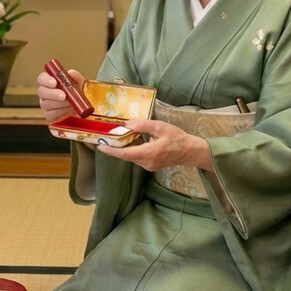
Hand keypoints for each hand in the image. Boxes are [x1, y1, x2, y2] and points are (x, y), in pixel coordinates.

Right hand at [36, 67, 84, 122]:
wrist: (83, 108)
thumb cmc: (79, 93)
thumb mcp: (80, 84)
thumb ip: (76, 77)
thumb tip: (71, 73)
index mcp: (50, 82)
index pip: (42, 78)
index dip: (46, 80)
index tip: (54, 82)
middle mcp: (45, 93)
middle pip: (41, 91)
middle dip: (52, 94)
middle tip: (63, 96)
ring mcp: (45, 104)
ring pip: (46, 104)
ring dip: (60, 104)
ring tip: (71, 103)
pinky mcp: (49, 115)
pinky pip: (50, 115)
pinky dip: (61, 112)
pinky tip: (69, 110)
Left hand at [96, 119, 211, 171]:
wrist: (190, 151)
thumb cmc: (177, 138)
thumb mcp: (160, 127)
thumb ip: (143, 125)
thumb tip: (127, 124)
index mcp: (148, 153)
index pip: (124, 154)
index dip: (111, 151)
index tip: (100, 146)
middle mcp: (146, 163)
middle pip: (126, 155)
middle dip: (115, 147)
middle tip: (106, 137)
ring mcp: (149, 166)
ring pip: (132, 156)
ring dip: (124, 148)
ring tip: (117, 137)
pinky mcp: (151, 166)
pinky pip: (138, 157)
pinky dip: (132, 150)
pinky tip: (132, 141)